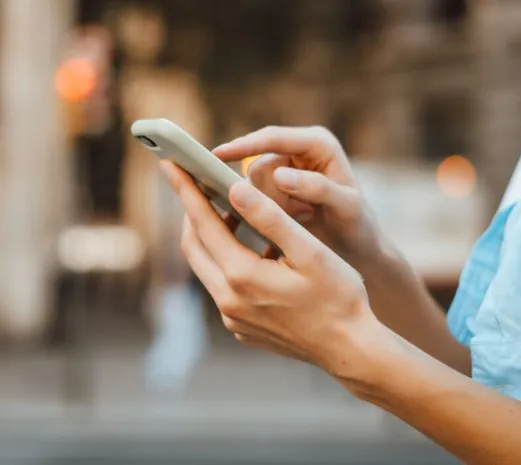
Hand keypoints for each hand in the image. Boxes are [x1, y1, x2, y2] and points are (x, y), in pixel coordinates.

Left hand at [160, 159, 383, 373]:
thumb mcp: (309, 251)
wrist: (349, 348)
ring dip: (211, 238)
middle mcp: (229, 301)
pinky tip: (247, 250)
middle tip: (197, 185)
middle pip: (195, 247)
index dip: (187, 190)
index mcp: (243, 276)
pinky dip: (225, 262)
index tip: (171, 164)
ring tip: (227, 212)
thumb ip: (270, 218)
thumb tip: (235, 188)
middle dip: (193, 213)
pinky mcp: (241, 328)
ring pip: (207, 268)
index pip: (203, 223)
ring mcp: (233, 319)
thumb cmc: (338, 297)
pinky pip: (221, 288)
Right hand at [214, 126, 382, 266]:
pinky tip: (287, 222)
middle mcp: (299, 151)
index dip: (244, 146)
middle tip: (294, 214)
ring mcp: (286, 170)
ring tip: (300, 218)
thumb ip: (317, 188)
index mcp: (318, 143)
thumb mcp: (346, 206)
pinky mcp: (276, 190)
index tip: (217, 156)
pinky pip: (254, 199)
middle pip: (258, 165)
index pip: (273, 138)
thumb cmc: (359, 225)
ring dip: (267, 207)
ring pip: (253, 185)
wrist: (359, 249)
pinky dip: (264, 213)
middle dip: (265, 194)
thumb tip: (280, 174)